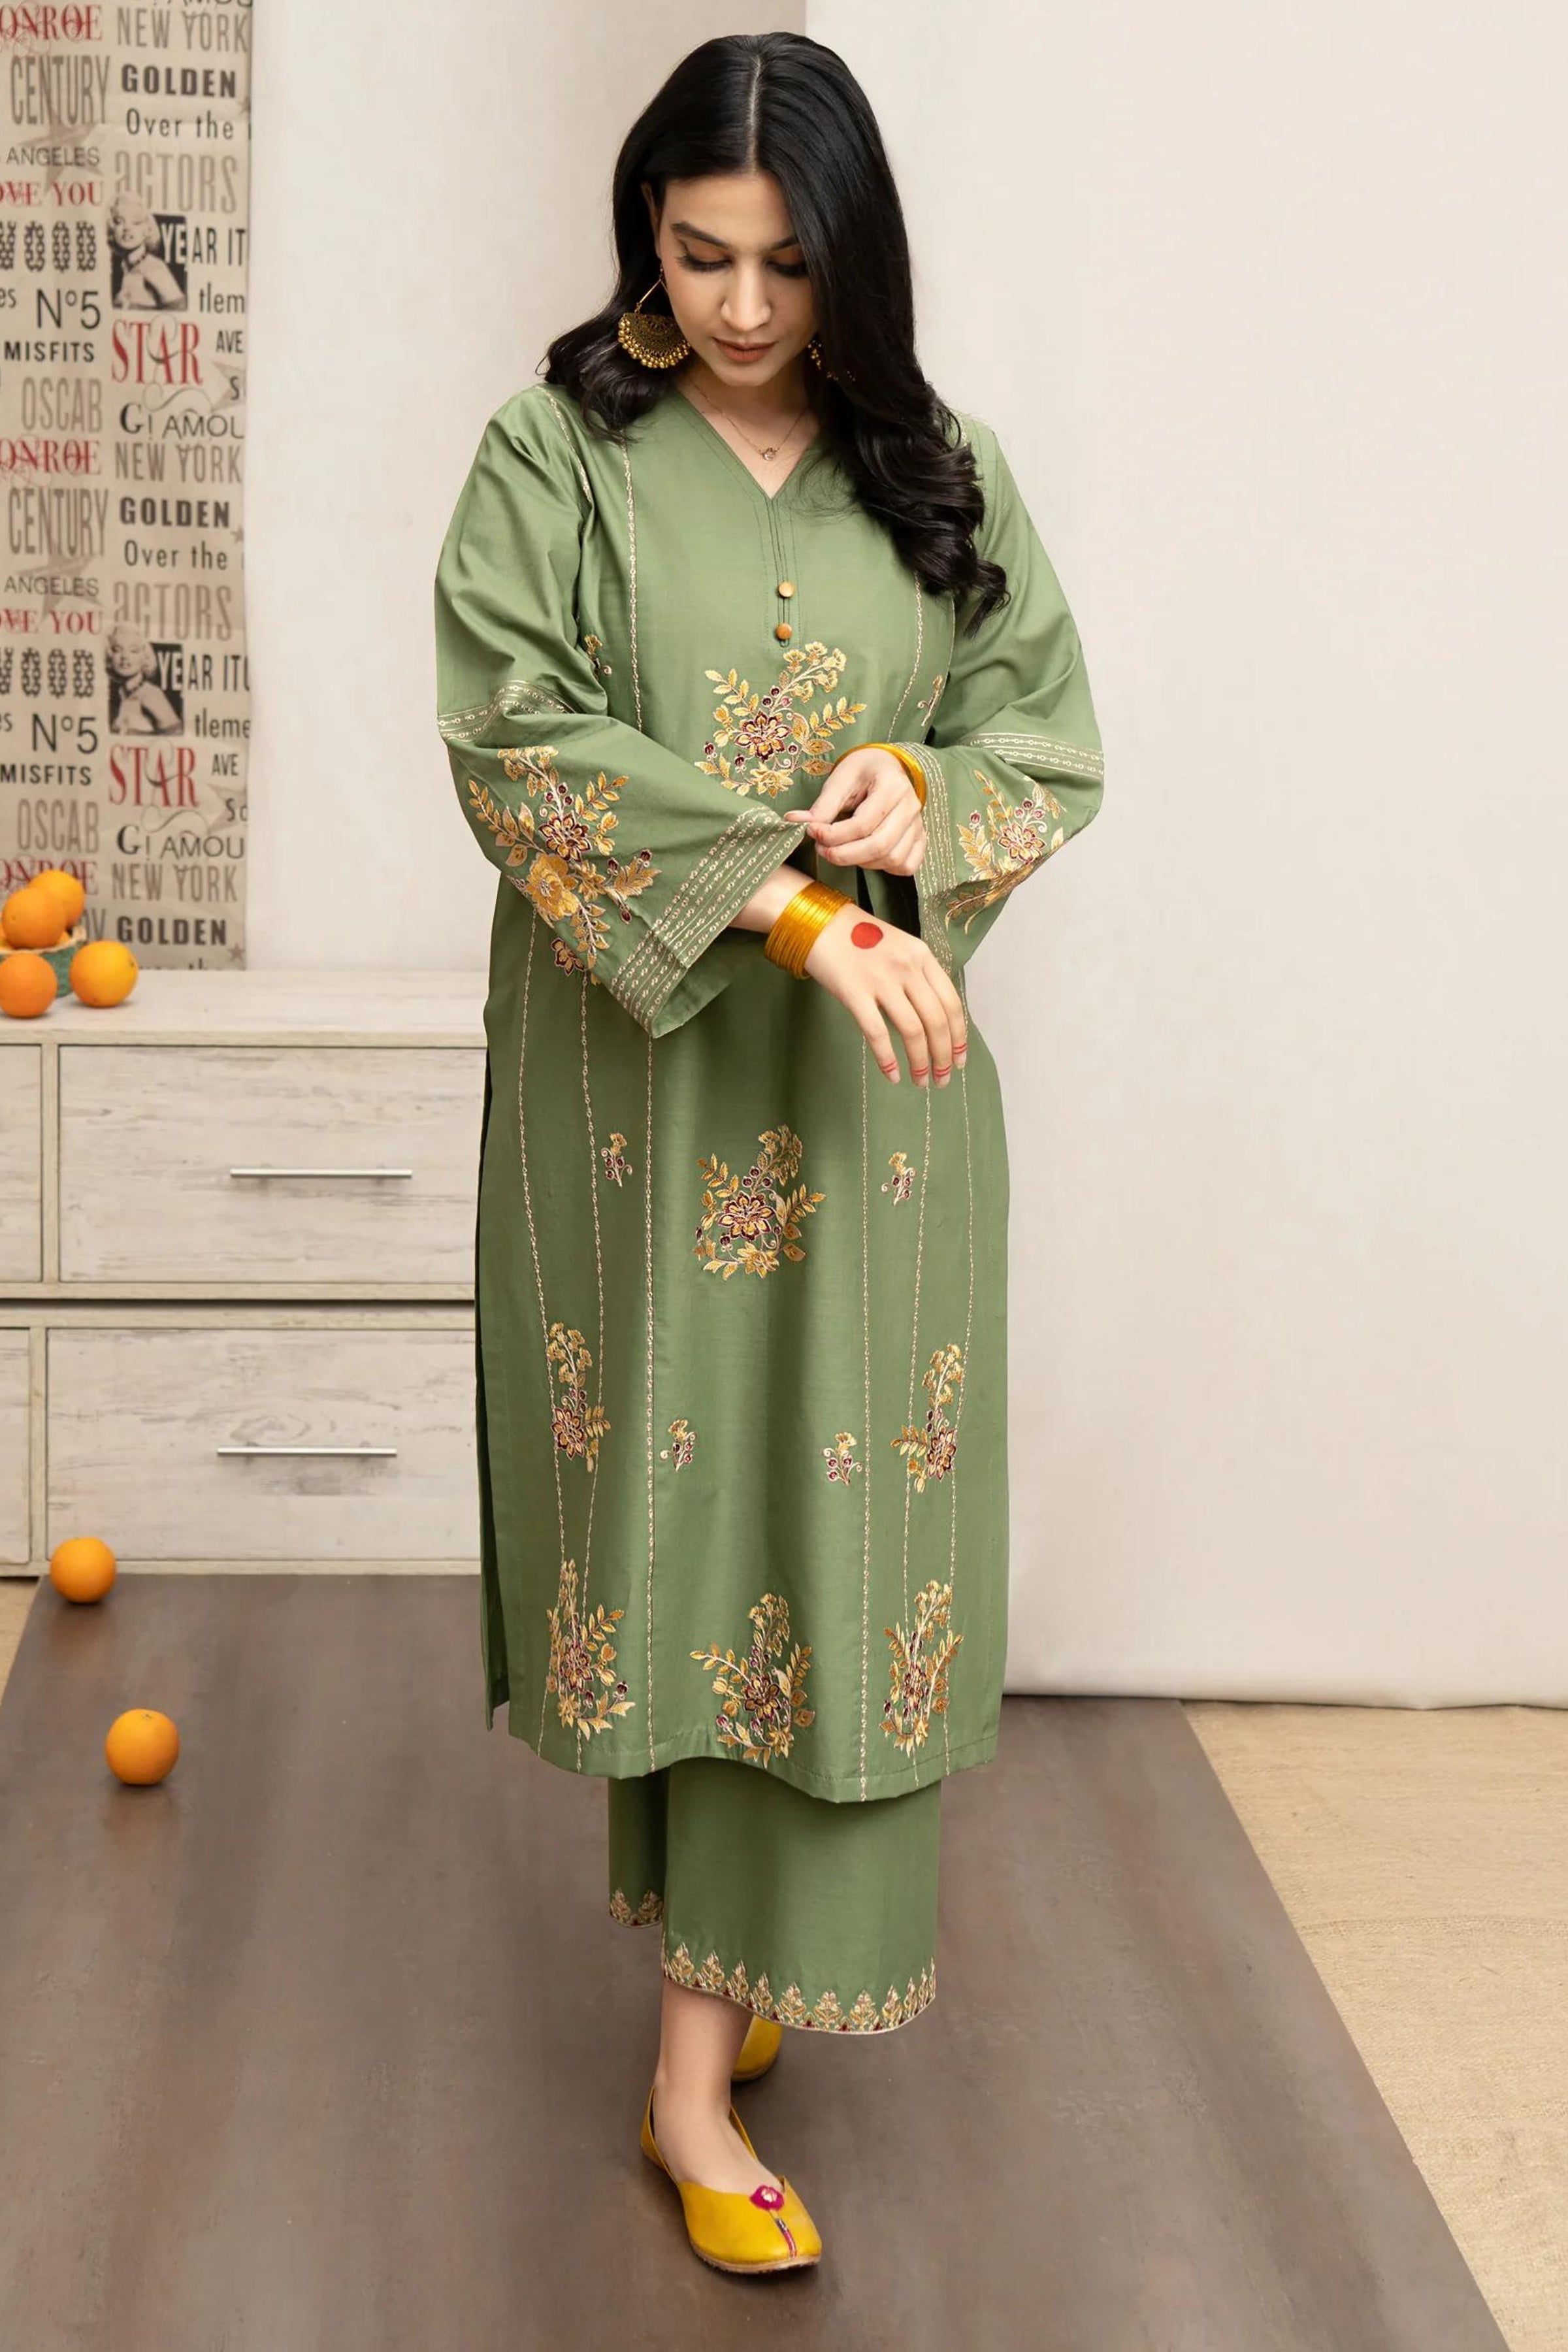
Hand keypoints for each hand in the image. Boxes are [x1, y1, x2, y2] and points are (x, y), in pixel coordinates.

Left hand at [783, 746, 925, 877]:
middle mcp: (911, 807)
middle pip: (879, 846)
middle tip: (822, 849)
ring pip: (892, 859)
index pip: (862, 824)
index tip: (812, 831)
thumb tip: (795, 821)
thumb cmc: (864, 770)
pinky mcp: (920, 839)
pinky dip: (885, 868)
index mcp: (892, 786)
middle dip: (843, 855)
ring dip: (861, 862)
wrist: (887, 767)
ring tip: (842, 850)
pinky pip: (906, 866)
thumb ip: (822, 804)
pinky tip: (867, 856)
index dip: (832, 835)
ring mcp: (918, 825)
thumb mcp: (841, 778)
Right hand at [800, 899, 966, 1087]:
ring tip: (920, 1081)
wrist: (818, 922)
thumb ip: (917, 976)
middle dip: (943, 1056)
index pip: (951, 1002)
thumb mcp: (899, 948)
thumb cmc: (859, 937)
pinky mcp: (855, 993)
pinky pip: (878, 1033)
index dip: (959, 1036)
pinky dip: (888, 1059)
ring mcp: (882, 980)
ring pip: (913, 1030)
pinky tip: (892, 1076)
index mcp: (923, 956)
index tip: (959, 1060)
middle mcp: (908, 968)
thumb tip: (930, 1018)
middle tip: (942, 1079)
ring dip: (920, 1062)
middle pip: (936, 1020)